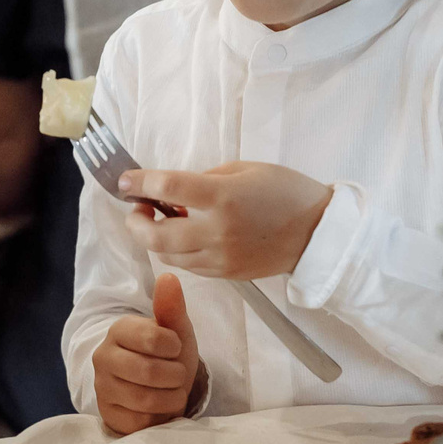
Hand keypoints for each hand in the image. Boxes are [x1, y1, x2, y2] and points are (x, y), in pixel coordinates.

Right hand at [95, 273, 201, 435]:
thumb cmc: (167, 354)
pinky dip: (160, 417)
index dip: (174, 347)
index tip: (174, 348)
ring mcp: (102, 387)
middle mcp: (103, 357)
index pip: (153, 338)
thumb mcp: (175, 330)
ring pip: (146, 399)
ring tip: (171, 390)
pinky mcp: (108, 415)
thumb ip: (171, 306)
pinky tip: (159, 407)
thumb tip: (168, 277)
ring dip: (171, 397)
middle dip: (175, 375)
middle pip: (149, 371)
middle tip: (177, 373)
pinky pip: (141, 422)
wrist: (158, 386)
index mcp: (118, 330)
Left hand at [118, 162, 331, 280]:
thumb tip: (173, 189)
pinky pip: (187, 265)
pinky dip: (176, 251)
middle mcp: (217, 232)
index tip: (125, 180)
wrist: (317, 233)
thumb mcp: (244, 169)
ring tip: (161, 220)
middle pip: (155, 236)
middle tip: (137, 208)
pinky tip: (184, 235)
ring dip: (154, 238)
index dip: (139, 183)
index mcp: (222, 198)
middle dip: (135, 223)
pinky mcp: (226, 274)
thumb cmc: (285, 191)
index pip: (167, 189)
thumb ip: (205, 179)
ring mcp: (220, 258)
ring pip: (167, 255)